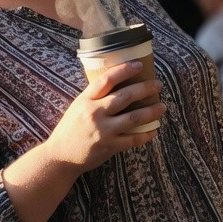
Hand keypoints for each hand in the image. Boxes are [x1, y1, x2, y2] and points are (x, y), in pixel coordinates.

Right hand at [46, 59, 165, 172]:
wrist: (60, 156)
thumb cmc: (70, 130)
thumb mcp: (77, 108)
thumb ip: (94, 98)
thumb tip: (116, 85)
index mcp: (86, 100)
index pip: (107, 79)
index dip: (124, 70)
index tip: (139, 65)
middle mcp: (95, 113)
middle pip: (125, 96)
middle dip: (145, 89)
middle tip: (158, 85)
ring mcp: (103, 131)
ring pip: (133, 118)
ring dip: (151, 111)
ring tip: (162, 107)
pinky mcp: (109, 146)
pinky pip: (133, 140)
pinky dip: (145, 135)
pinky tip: (154, 130)